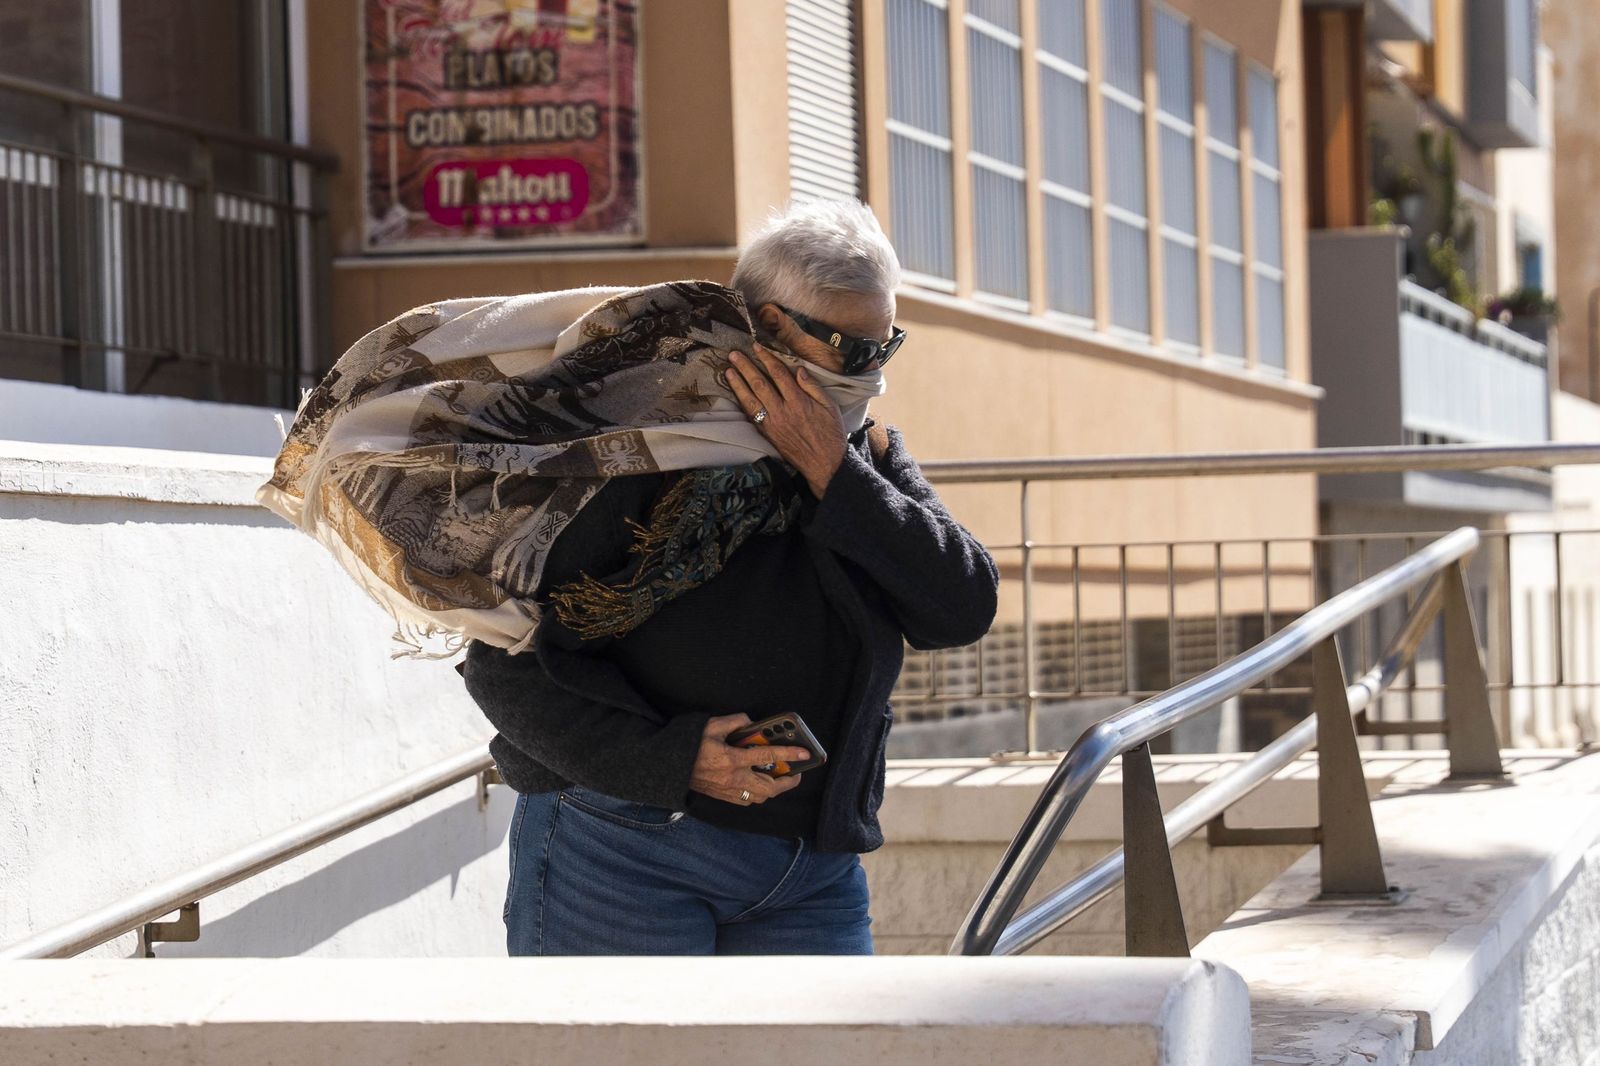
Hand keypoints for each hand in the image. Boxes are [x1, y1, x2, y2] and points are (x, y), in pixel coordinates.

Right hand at [689, 713, 809, 805]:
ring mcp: (728, 790)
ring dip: (774, 789)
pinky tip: (759, 784)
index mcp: (731, 759)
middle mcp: (732, 778)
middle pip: (769, 787)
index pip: (767, 756)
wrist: (669, 766)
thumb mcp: (711, 725)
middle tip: (796, 772)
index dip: (789, 754)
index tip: (804, 753)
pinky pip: (747, 800)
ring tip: (780, 777)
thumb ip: (735, 721)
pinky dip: (758, 794)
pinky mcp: (723, 796)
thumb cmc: (689, 744)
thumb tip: (751, 723)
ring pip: (760, 797)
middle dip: (788, 782)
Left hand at [724, 346, 846, 496]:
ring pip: (750, 400)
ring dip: (737, 384)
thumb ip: (813, 386)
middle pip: (759, 384)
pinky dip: (742, 403)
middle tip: (733, 354)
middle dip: (745, 367)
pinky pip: (751, 415)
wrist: (824, 464)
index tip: (756, 347)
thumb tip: (798, 370)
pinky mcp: (768, 434)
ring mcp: (772, 423)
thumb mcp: (830, 406)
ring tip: (728, 371)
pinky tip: (736, 394)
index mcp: (798, 401)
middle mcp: (782, 411)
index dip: (766, 358)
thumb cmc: (831, 434)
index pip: (778, 373)